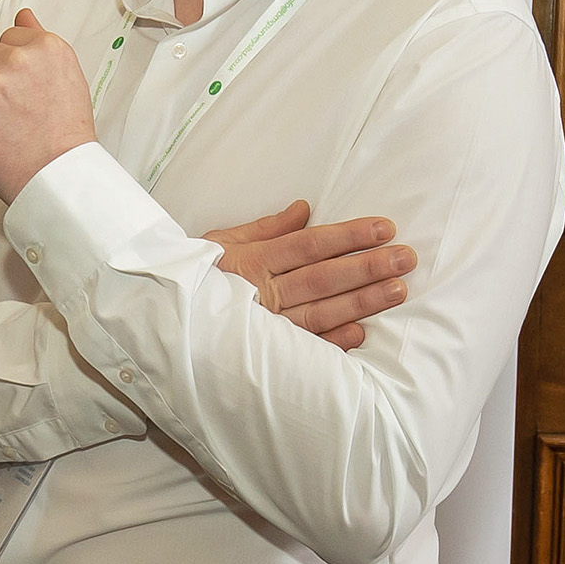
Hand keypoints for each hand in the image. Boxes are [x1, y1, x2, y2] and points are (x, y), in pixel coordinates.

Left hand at [0, 7, 98, 204]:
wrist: (59, 178)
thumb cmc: (66, 136)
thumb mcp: (66, 77)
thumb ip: (39, 41)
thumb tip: (23, 13)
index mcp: (47, 46)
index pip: (10, 37)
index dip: (13, 65)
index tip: (22, 88)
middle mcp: (19, 59)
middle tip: (13, 111)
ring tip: (3, 125)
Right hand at [206, 200, 416, 348]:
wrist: (159, 317)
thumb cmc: (196, 276)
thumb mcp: (223, 242)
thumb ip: (266, 228)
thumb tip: (304, 208)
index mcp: (254, 261)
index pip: (310, 245)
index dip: (348, 236)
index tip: (384, 229)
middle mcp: (262, 294)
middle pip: (322, 278)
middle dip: (366, 267)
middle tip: (405, 259)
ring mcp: (266, 327)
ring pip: (320, 312)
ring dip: (361, 302)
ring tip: (398, 290)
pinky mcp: (266, 355)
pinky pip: (304, 349)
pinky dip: (333, 342)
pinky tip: (362, 333)